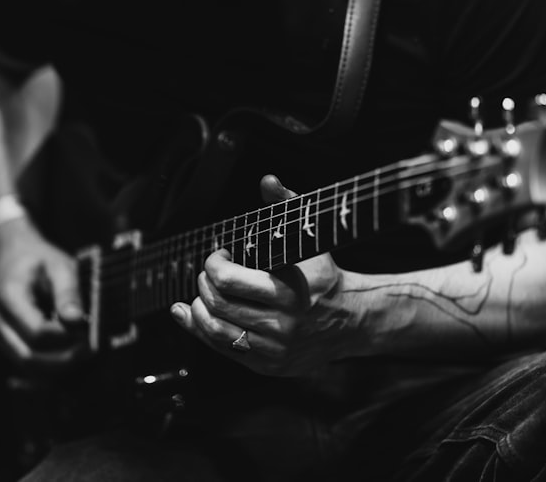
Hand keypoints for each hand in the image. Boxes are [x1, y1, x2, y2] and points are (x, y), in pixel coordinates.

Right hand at [0, 216, 88, 370]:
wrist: (11, 258)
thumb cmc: (39, 260)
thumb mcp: (59, 265)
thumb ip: (68, 292)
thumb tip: (76, 320)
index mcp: (8, 298)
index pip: (37, 332)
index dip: (66, 337)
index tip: (92, 333)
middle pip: (29, 357)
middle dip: (65, 360)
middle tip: (94, 350)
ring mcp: (0, 337)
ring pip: (28, 368)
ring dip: (59, 368)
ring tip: (87, 355)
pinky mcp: (7, 345)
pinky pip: (28, 368)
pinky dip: (52, 369)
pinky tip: (74, 360)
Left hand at [170, 175, 359, 375]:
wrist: (352, 320)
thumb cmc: (324, 276)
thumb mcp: (309, 240)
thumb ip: (287, 207)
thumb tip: (268, 181)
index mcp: (289, 292)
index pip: (229, 280)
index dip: (214, 264)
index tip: (220, 255)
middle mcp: (282, 324)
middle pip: (218, 303)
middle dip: (204, 282)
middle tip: (209, 272)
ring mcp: (275, 348)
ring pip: (216, 330)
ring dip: (199, 309)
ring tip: (203, 293)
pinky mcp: (269, 365)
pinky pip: (224, 350)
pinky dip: (201, 330)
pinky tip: (193, 315)